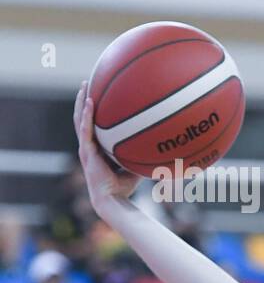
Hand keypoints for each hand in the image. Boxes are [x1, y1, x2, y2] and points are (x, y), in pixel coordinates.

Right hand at [73, 81, 141, 208]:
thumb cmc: (125, 186)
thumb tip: (164, 143)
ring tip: (85, 85)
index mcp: (97, 147)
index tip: (98, 92)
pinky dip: (86, 116)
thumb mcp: (136, 164)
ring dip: (81, 102)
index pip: (93, 124)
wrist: (113, 199)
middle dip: (84, 99)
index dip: (93, 110)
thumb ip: (144, 152)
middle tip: (88, 82)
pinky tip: (90, 102)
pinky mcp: (86, 152)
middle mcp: (89, 145)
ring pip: (79, 120)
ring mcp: (86, 148)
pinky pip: (85, 130)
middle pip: (83, 117)